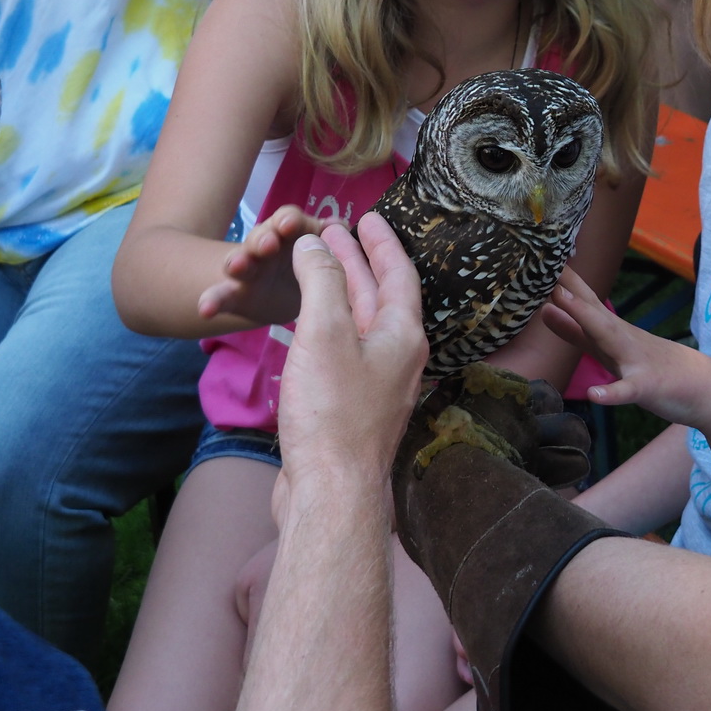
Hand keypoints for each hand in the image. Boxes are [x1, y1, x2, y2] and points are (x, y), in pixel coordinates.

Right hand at [197, 205, 326, 325]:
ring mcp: (254, 274)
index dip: (290, 221)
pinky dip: (214, 301)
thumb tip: (334, 225)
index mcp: (300, 240)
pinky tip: (205, 309)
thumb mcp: (331, 276)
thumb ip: (330, 255)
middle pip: (265, 239)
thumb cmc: (322, 296)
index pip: (292, 223)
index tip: (288, 225)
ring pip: (244, 262)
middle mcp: (272, 251)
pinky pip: (224, 298)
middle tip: (268, 245)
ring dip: (240, 260)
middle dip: (264, 239)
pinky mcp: (238, 299)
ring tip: (237, 266)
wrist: (304, 331)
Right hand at [272, 218, 428, 520]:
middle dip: (356, 263)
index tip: (368, 216)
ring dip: (339, 294)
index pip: (399, 274)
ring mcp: (376, 385)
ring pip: (360, 325)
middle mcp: (398, 358)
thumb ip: (323, 282)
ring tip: (316, 270)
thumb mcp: (324, 334)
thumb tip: (316, 246)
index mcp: (404, 336)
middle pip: (379, 297)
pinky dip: (327, 327)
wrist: (331, 493)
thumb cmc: (332, 414)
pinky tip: (307, 327)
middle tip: (334, 233)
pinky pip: (343, 352)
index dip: (382, 243)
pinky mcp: (353, 409)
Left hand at [540, 268, 710, 427]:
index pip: (583, 300)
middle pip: (593, 309)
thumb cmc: (654, 367)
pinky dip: (612, 392)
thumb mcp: (610, 349)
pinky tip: (596, 395)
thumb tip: (546, 310)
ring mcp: (636, 361)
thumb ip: (577, 331)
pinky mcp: (649, 388)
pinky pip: (629, 390)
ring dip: (586, 320)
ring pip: (609, 339)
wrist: (704, 388)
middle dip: (569, 289)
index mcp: (611, 331)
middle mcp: (622, 338)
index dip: (561, 280)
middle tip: (544, 264)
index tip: (538, 257)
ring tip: (563, 304)